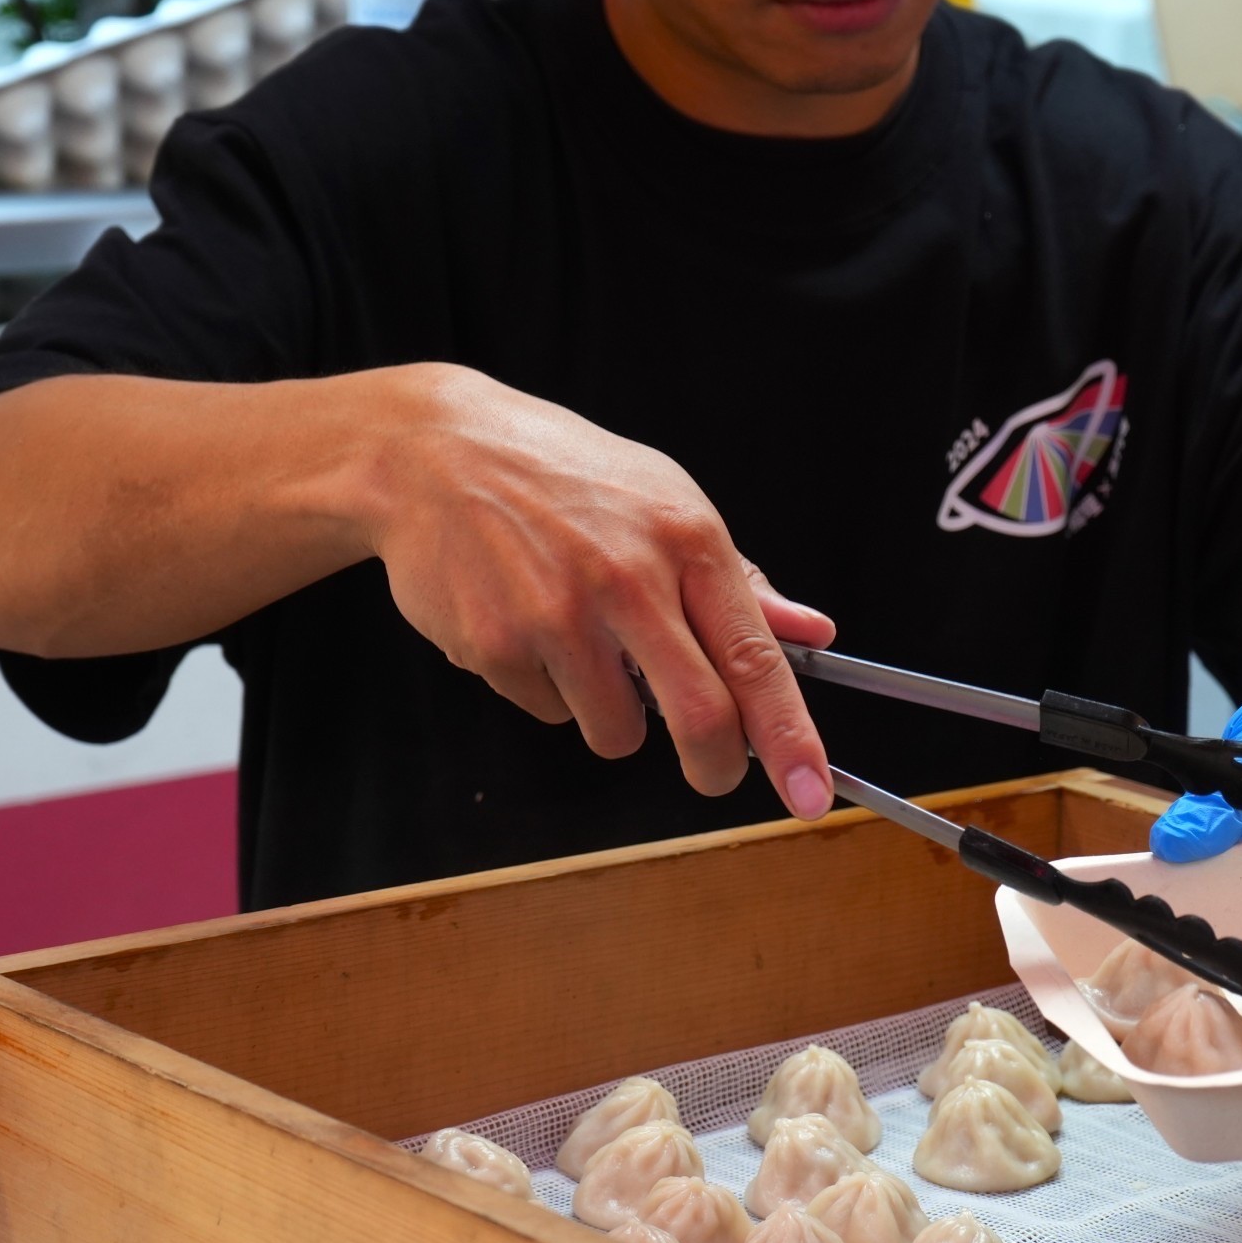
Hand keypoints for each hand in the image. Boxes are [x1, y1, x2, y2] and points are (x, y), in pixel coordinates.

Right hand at [367, 364, 834, 817]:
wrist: (430, 451)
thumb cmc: (562, 476)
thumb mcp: (664, 501)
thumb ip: (739, 579)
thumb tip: (810, 634)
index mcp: (686, 539)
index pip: (756, 658)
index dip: (790, 736)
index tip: (811, 791)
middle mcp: (628, 579)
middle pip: (701, 717)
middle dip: (717, 767)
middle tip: (715, 773)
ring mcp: (558, 616)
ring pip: (619, 732)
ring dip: (614, 716)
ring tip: (585, 646)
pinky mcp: (497, 646)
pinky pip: (549, 712)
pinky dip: (549, 690)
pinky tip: (526, 626)